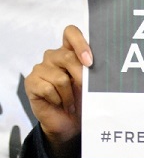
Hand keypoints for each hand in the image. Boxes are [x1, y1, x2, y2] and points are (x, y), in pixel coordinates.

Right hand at [25, 25, 92, 157]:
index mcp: (69, 53)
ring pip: (59, 77)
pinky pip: (47, 88)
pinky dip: (58, 100)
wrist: (68, 124)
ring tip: (70, 102)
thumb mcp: (90, 86)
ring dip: (69, 95)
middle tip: (84, 92)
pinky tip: (59, 104)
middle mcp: (53, 57)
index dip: (80, 43)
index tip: (90, 62)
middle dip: (80, 78)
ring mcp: (41, 69)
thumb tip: (96, 67)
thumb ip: (91, 73)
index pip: (71, 33)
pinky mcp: (32, 82)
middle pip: (66, 57)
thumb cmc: (80, 102)